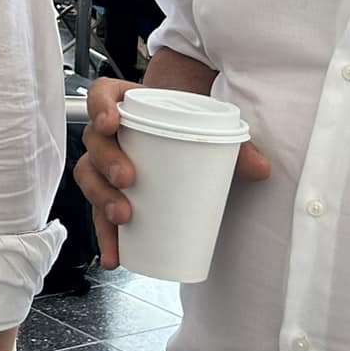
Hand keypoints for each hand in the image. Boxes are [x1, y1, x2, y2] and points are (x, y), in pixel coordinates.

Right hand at [73, 78, 270, 269]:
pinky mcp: (111, 195)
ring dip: (101, 199)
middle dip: (106, 162)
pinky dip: (107, 238)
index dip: (99, 106)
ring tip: (123, 217)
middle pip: (94, 141)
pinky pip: (99, 215)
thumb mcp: (209, 130)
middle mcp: (110, 134)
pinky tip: (115, 255)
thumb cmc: (187, 129)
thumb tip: (260, 168)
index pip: (101, 94)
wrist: (188, 141)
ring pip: (89, 178)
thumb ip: (236, 146)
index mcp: (128, 105)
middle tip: (128, 179)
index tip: (111, 122)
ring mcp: (106, 164)